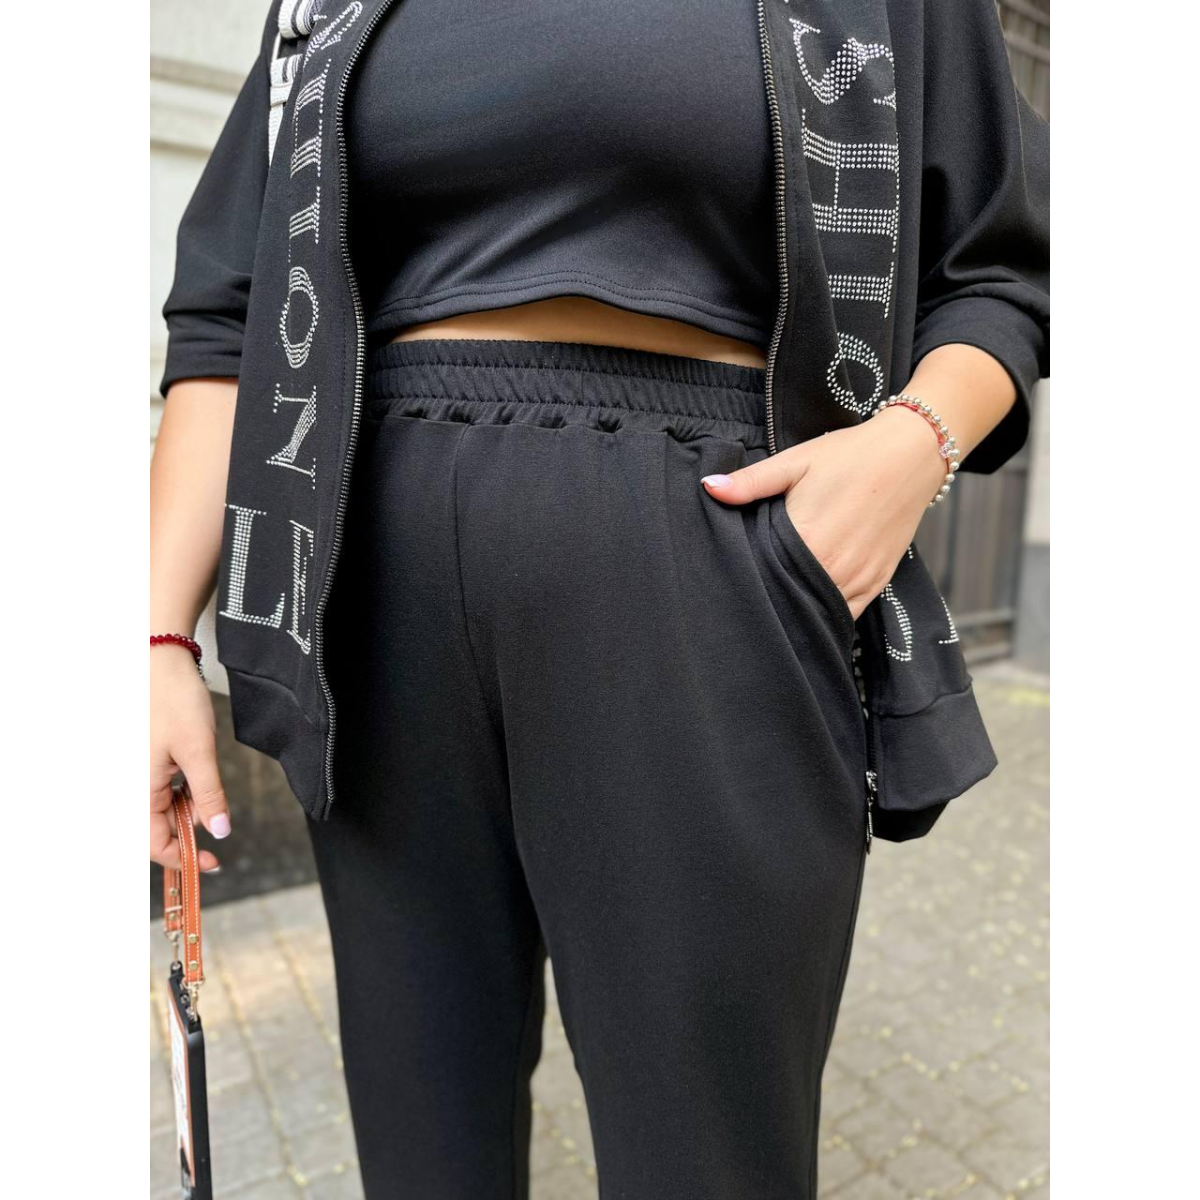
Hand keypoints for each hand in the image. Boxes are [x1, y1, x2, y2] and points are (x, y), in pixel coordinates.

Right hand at [150, 646, 229, 871]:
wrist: (159, 660)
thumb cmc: (174, 701)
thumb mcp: (199, 750)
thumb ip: (209, 794)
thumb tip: (220, 831)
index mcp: (138, 789)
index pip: (155, 843)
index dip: (183, 858)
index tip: (213, 863)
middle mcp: (131, 784)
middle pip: (158, 829)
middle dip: (187, 837)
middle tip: (217, 837)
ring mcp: (136, 771)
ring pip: (161, 809)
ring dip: (187, 814)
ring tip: (210, 803)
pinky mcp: (144, 759)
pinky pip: (161, 789)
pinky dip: (182, 794)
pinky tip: (197, 784)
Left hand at [700, 407, 946, 620]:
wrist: (911, 453)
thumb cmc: (849, 455)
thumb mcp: (795, 462)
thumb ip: (750, 482)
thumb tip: (708, 486)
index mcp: (807, 540)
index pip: (763, 576)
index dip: (745, 580)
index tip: (730, 578)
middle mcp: (834, 568)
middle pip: (788, 598)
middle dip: (769, 597)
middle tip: (748, 593)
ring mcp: (858, 579)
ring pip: (817, 611)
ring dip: (798, 607)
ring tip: (777, 600)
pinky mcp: (877, 583)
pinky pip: (846, 613)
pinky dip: (827, 611)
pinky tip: (810, 603)